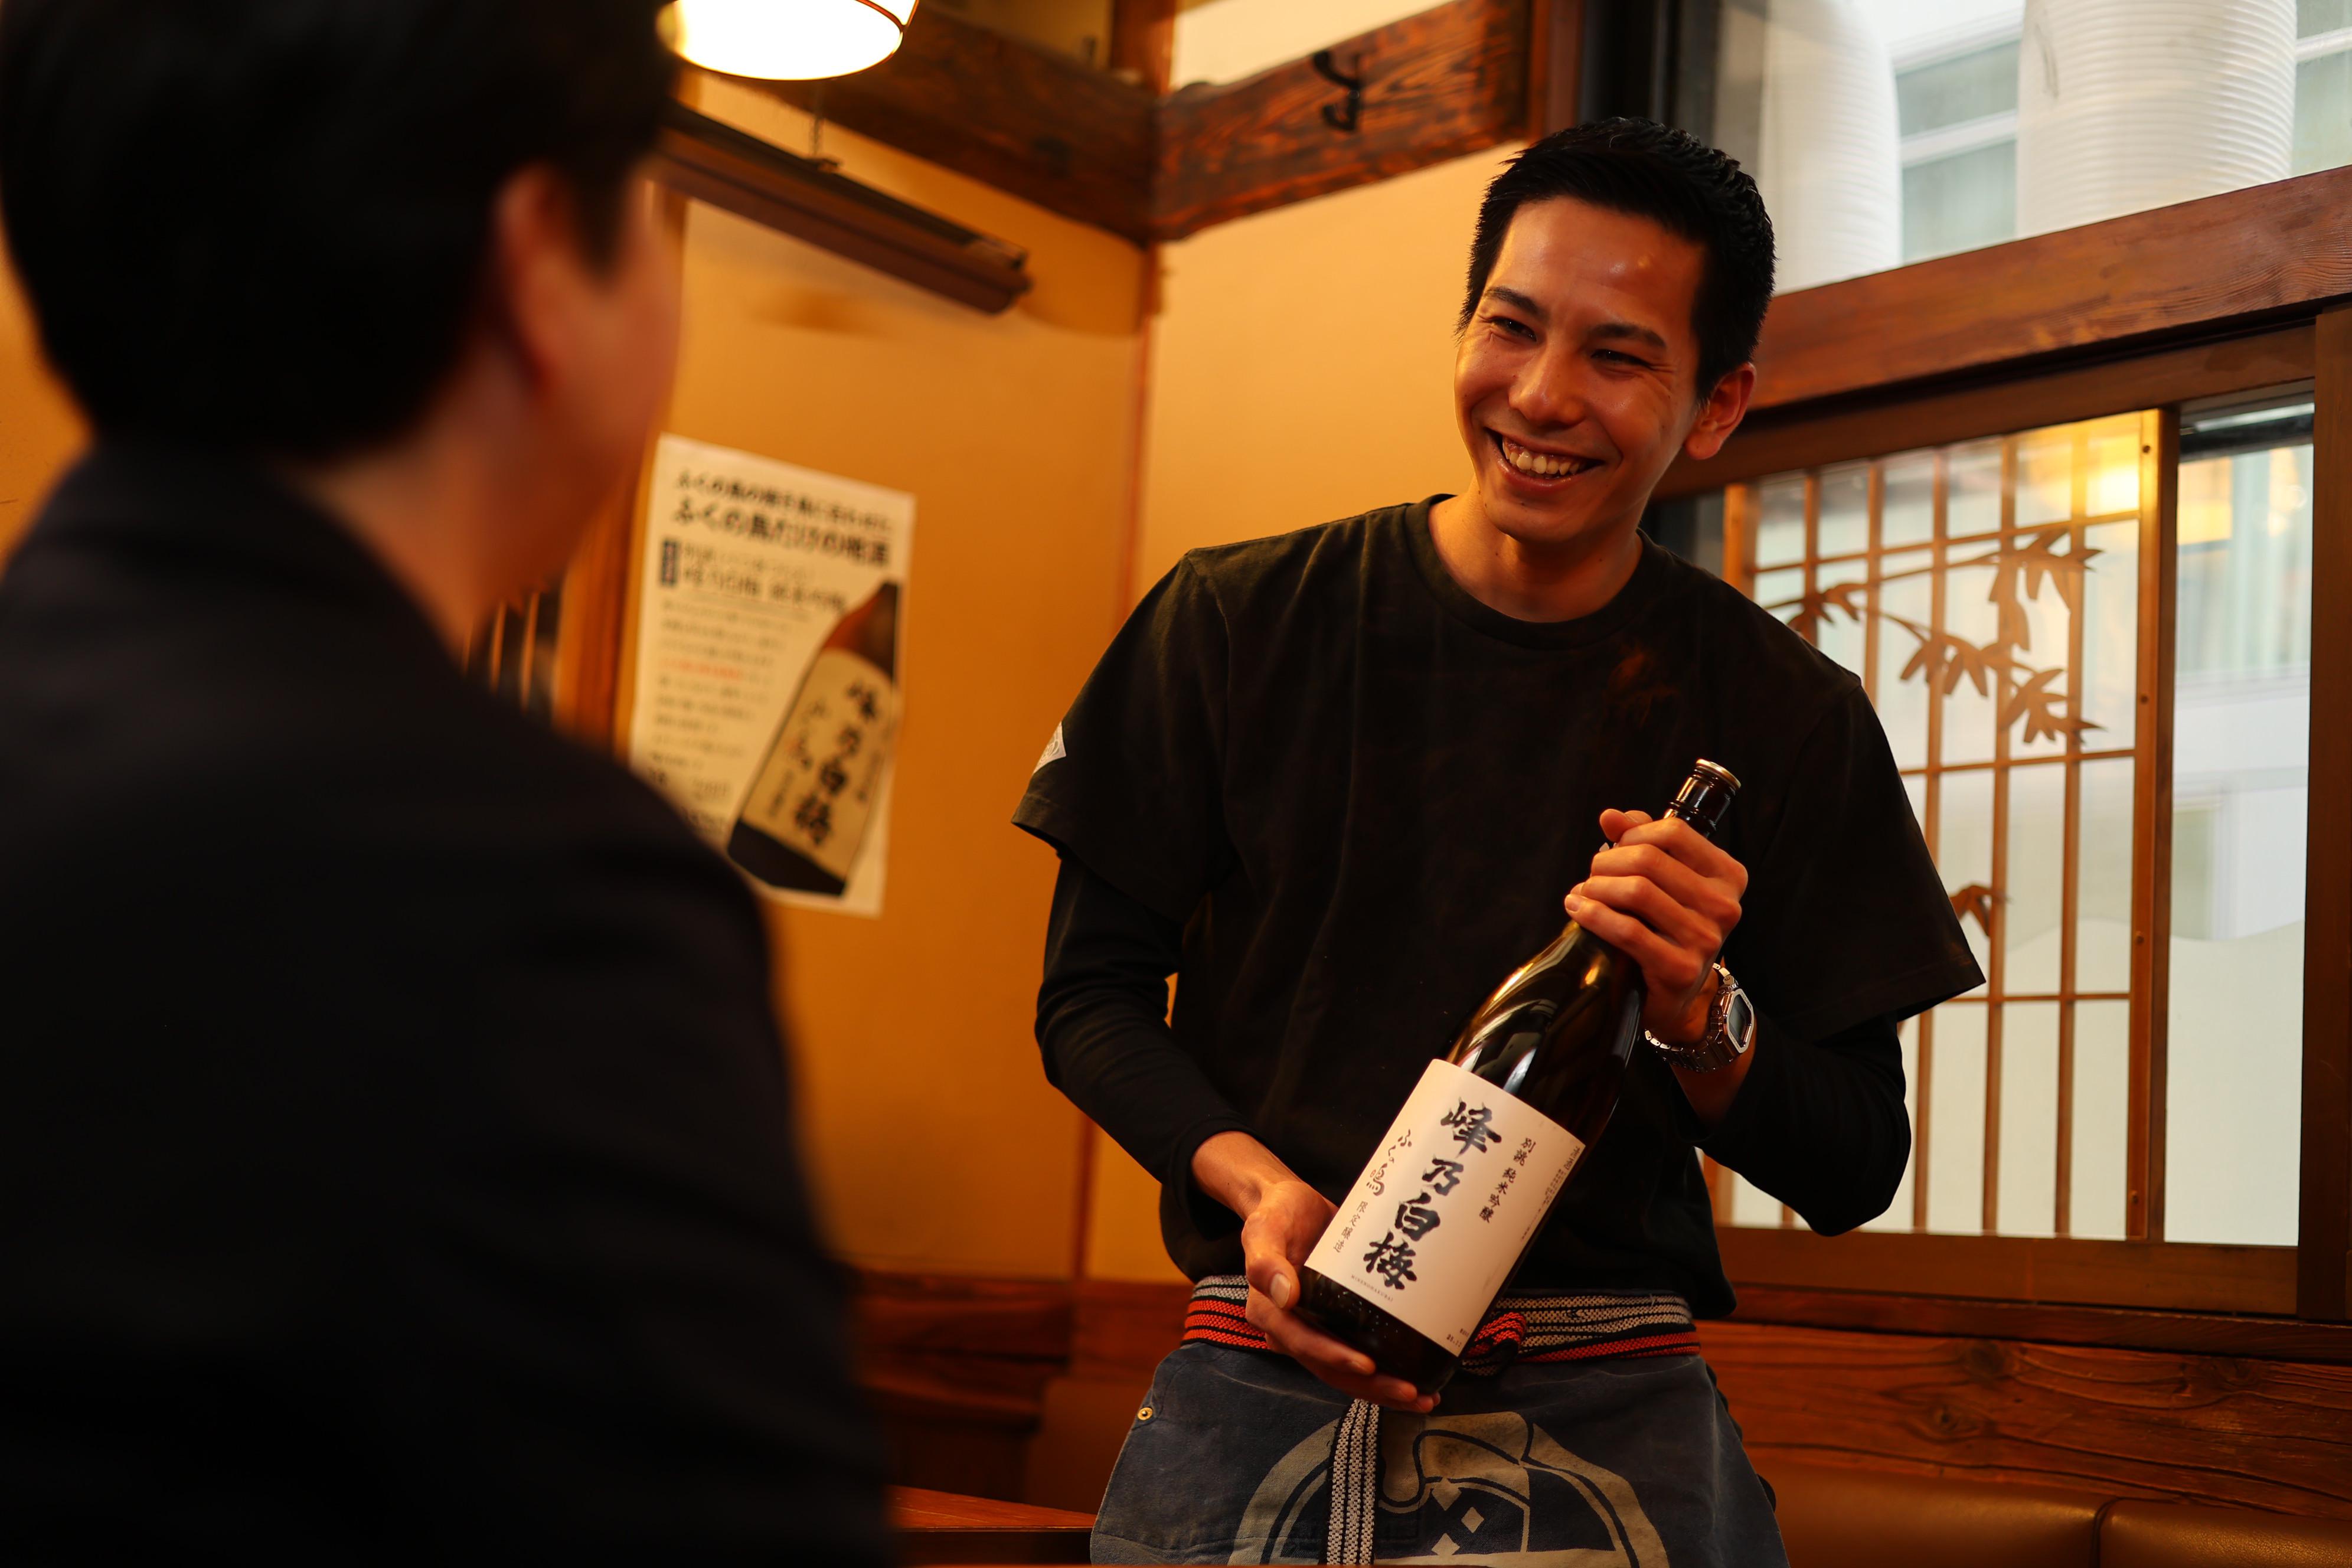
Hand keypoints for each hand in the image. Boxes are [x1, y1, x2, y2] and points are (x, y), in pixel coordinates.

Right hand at [1191, 1131, 1435, 1412]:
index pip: (1302, 1342)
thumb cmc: (1277, 1214)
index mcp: (1270, 1312)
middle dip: (1370, 1386)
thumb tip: (1286, 1296)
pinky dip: (1383, 1372)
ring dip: (1381, 1389)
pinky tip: (1417, 1380)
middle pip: (1329, 1368)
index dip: (1334, 1357)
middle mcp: (1291, 1329)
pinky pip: (1356, 1354)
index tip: (1368, 1366)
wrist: (1289, 1205)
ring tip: (1423, 1398)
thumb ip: (1266, 1260)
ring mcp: (1314, 1329)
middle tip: (1412, 1393)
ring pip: (1345, 1372)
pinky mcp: (1335, 1324)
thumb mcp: (1265, 1228)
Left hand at [1565, 807, 1747, 1042]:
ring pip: (1636, 892)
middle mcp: (1724, 906)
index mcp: (1727, 875)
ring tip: (1582, 894)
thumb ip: (1642, 840)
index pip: (1673, 832)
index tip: (1614, 848)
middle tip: (1591, 876)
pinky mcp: (1680, 969)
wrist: (1677, 995)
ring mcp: (1705, 940)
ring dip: (1596, 888)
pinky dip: (1594, 916)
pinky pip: (1627, 931)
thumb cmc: (1667, 927)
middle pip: (1648, 859)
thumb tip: (1611, 816)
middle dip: (1607, 862)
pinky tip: (1578, 911)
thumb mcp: (1665, 880)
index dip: (1632, 835)